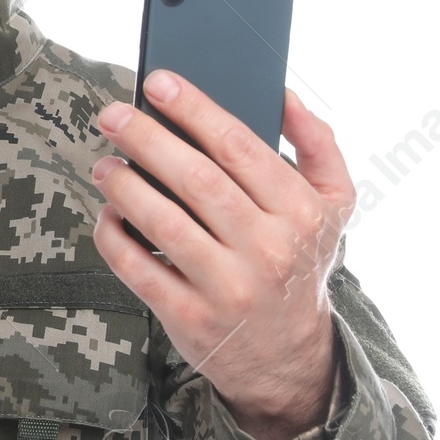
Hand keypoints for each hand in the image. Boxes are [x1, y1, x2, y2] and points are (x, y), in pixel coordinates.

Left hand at [90, 71, 353, 439]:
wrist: (289, 357)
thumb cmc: (300, 263)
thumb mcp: (334, 205)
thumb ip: (318, 144)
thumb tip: (283, 93)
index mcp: (301, 212)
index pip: (239, 147)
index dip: (194, 108)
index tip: (158, 82)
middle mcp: (267, 250)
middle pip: (195, 179)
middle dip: (147, 139)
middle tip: (112, 115)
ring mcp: (228, 287)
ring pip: (163, 223)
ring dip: (124, 187)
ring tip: (105, 165)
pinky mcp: (189, 317)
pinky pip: (137, 268)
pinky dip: (113, 236)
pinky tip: (107, 214)